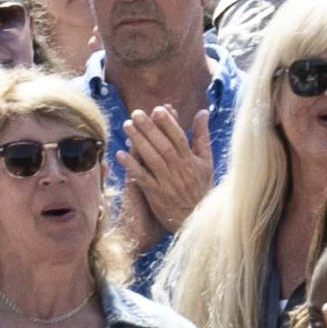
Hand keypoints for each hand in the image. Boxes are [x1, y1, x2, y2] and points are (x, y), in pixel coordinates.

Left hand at [119, 102, 213, 238]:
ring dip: (138, 141)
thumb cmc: (201, 187)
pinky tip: (120, 154)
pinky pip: (142, 177)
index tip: (158, 109)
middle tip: (135, 113)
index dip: (168, 123)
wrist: (195, 218)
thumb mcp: (206, 161)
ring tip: (127, 126)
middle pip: (162, 145)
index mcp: (191, 159)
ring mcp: (167, 182)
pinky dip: (132, 165)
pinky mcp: (156, 194)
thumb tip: (202, 111)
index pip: (179, 137)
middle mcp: (179, 169)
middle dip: (149, 128)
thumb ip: (202, 136)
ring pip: (152, 158)